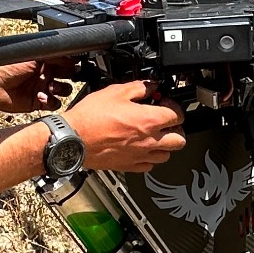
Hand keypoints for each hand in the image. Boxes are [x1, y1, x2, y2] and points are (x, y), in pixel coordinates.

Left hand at [0, 60, 73, 112]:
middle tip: (65, 76)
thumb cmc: (6, 66)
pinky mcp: (38, 102)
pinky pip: (54, 104)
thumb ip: (54, 56)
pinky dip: (51, 101)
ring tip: (50, 87)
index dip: (71, 64)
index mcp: (44, 61)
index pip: (64, 61)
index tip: (74, 64)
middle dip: (70, 76)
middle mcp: (44, 74)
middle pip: (68, 76)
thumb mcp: (33, 57)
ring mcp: (42, 88)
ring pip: (63, 91)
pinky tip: (41, 97)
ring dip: (61, 89)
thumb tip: (72, 57)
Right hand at [63, 81, 186, 172]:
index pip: (177, 115)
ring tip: (155, 135)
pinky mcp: (129, 166)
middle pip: (179, 139)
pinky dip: (150, 157)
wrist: (74, 138)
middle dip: (176, 128)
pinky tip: (141, 148)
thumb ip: (138, 87)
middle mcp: (149, 140)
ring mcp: (140, 155)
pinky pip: (149, 165)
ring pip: (167, 155)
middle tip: (164, 121)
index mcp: (149, 120)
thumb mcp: (115, 92)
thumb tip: (150, 86)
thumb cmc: (91, 117)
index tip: (162, 102)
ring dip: (165, 144)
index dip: (172, 106)